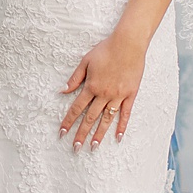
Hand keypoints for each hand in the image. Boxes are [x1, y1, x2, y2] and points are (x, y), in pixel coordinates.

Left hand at [61, 31, 146, 151]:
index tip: (62, 133)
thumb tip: (62, 90)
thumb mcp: (86, 61)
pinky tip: (118, 137)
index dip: (68, 121)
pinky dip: (122, 126)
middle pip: (90, 118)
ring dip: (99, 134)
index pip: (76, 108)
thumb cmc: (106, 50)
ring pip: (107, 119)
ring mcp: (118, 96)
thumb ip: (75, 78)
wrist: (128, 44)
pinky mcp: (130, 95)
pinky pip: (125, 114)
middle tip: (76, 148)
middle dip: (81, 133)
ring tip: (93, 146)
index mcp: (91, 86)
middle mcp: (104, 94)